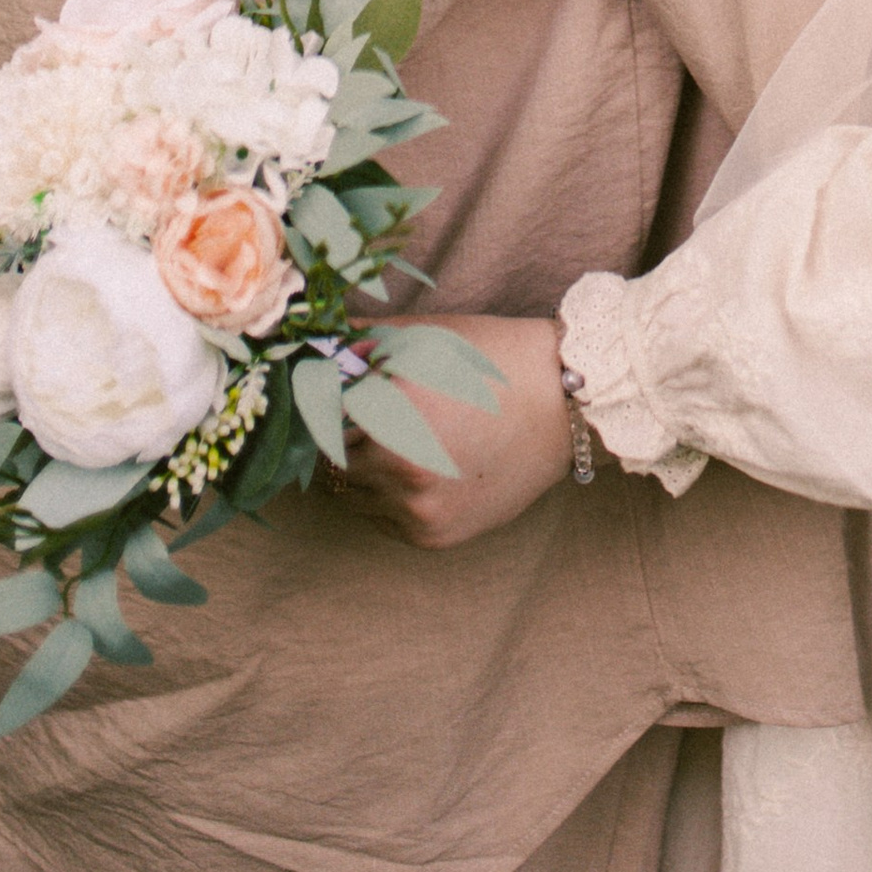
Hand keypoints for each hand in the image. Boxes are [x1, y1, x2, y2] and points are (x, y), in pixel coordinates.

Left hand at [331, 315, 575, 549]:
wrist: (563, 405)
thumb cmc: (492, 360)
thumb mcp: (424, 335)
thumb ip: (359, 342)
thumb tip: (309, 344)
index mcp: (391, 409)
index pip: (319, 415)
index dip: (329, 400)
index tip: (342, 394)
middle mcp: (399, 467)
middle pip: (329, 458)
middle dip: (345, 435)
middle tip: (377, 416)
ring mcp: (416, 508)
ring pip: (351, 494)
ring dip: (363, 469)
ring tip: (406, 440)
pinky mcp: (432, 535)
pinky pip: (382, 519)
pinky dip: (389, 496)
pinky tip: (425, 467)